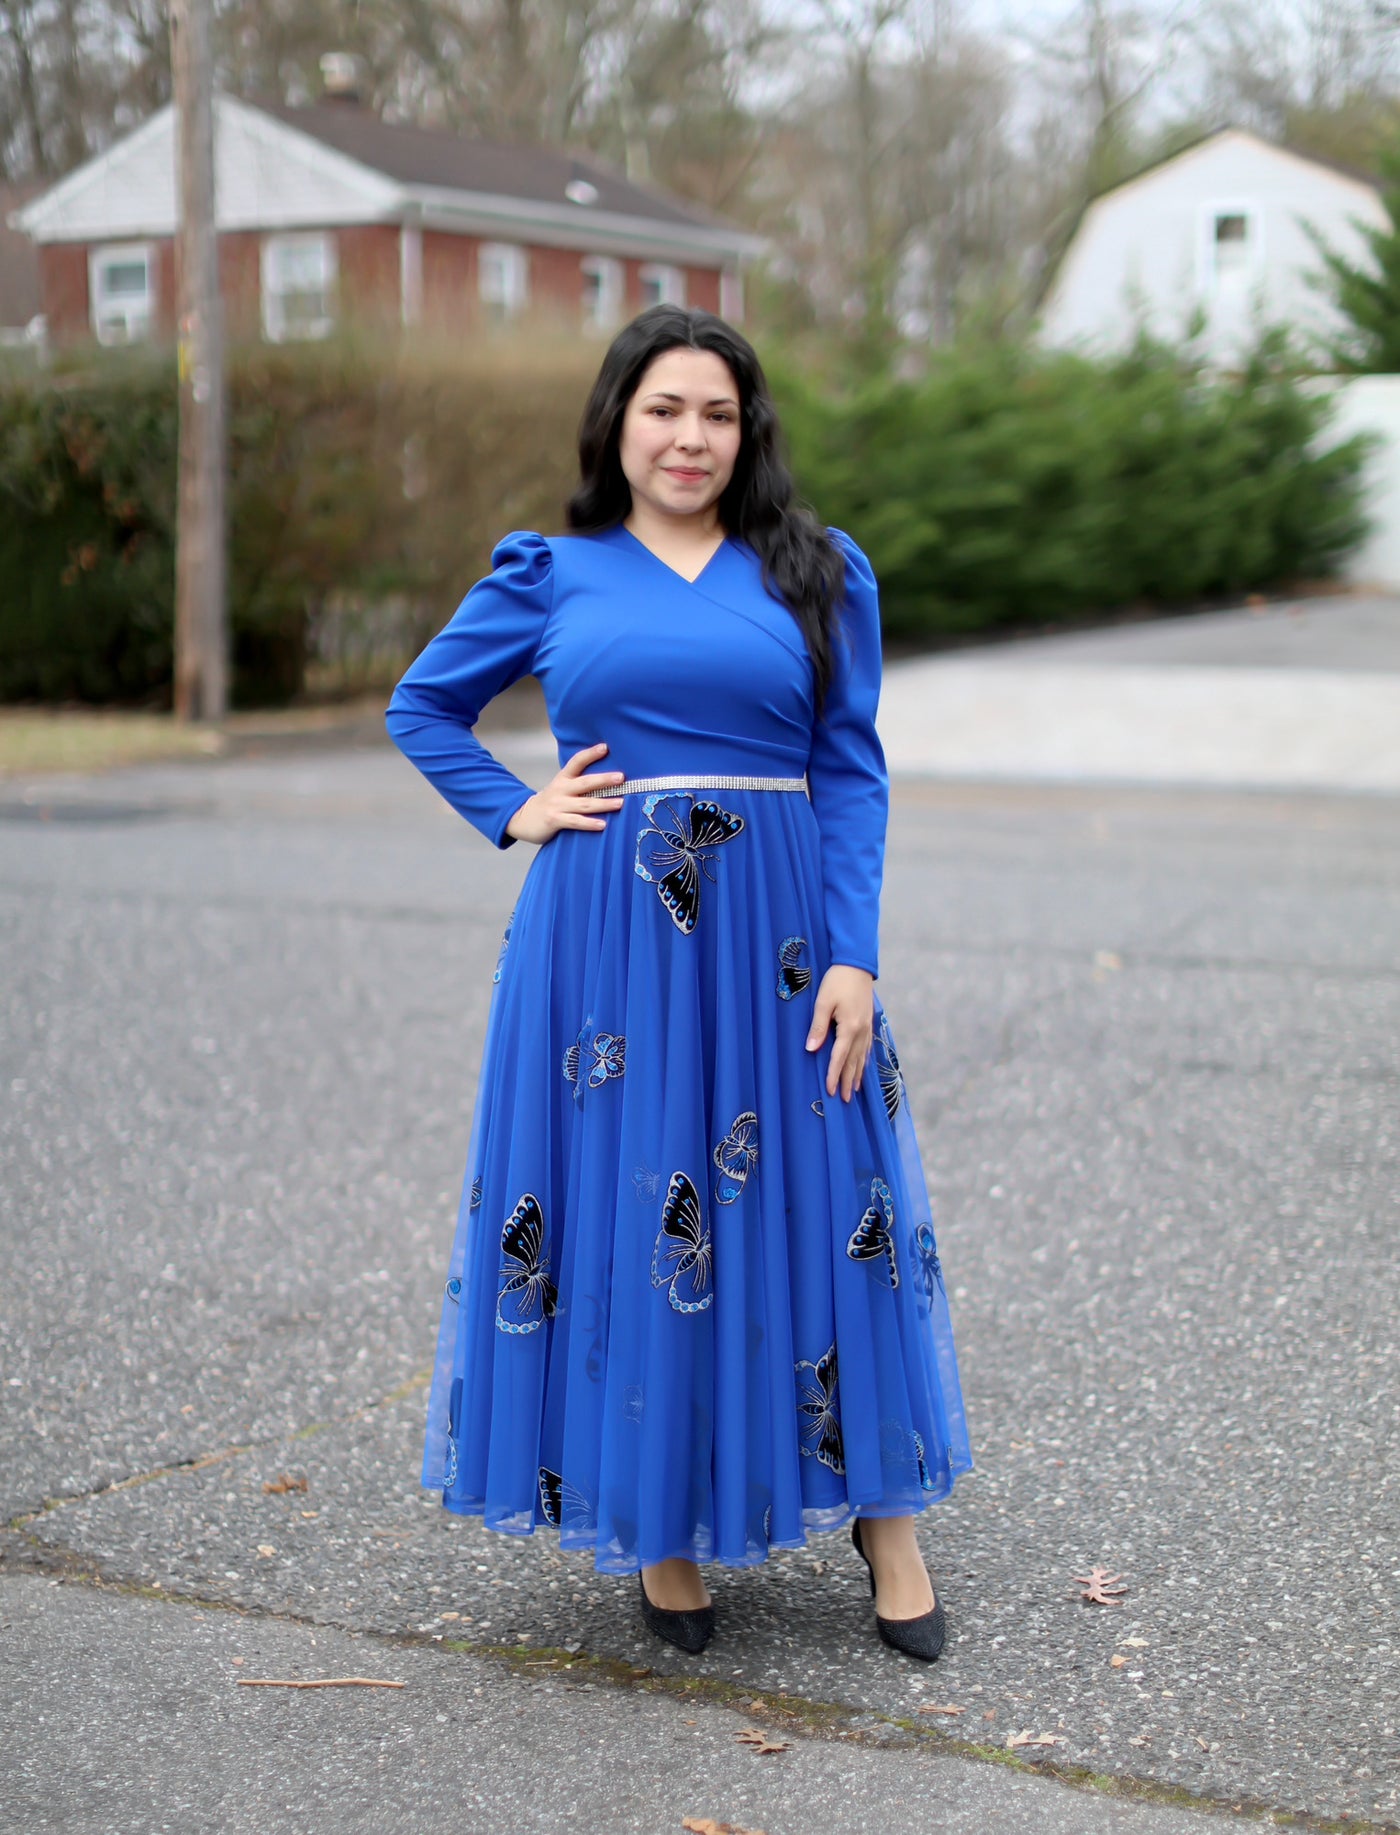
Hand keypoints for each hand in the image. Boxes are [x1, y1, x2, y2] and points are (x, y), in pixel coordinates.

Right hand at [505, 742, 623, 843]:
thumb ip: (577, 783)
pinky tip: (603, 824)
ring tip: (620, 803)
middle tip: (621, 777)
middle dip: (604, 780)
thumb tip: (606, 780)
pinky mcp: (554, 820)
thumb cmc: (549, 803)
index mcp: (563, 779)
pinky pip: (575, 821)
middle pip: (585, 783)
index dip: (590, 754)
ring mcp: (557, 805)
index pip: (577, 762)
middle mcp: (560, 789)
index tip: (605, 747)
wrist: (522, 818)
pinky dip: (589, 823)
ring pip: (584, 804)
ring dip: (603, 804)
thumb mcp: (559, 788)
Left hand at [805, 965, 875, 1101]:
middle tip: (843, 1100)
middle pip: (853, 1062)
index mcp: (850, 1028)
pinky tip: (862, 1067)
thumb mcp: (823, 1002)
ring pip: (862, 1057)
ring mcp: (867, 1027)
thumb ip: (818, 1027)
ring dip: (857, 1075)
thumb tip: (811, 1049)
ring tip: (853, 1090)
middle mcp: (861, 1031)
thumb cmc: (837, 981)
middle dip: (847, 1081)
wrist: (857, 964)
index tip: (829, 1090)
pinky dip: (864, 1061)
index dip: (833, 1075)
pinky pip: (867, 1048)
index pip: (839, 1058)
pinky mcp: (868, 1022)